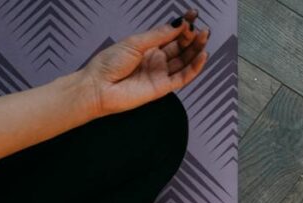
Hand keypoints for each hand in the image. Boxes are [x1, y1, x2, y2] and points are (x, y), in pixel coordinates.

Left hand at [83, 12, 209, 116]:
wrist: (98, 86)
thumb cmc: (109, 64)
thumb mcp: (135, 42)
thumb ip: (159, 34)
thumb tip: (178, 23)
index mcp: (149, 47)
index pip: (172, 35)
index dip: (183, 24)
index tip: (193, 14)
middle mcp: (156, 60)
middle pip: (181, 47)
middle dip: (192, 36)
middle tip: (200, 27)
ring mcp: (159, 74)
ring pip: (184, 61)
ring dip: (196, 50)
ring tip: (204, 36)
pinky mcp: (161, 88)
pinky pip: (182, 78)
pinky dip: (194, 68)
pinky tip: (202, 56)